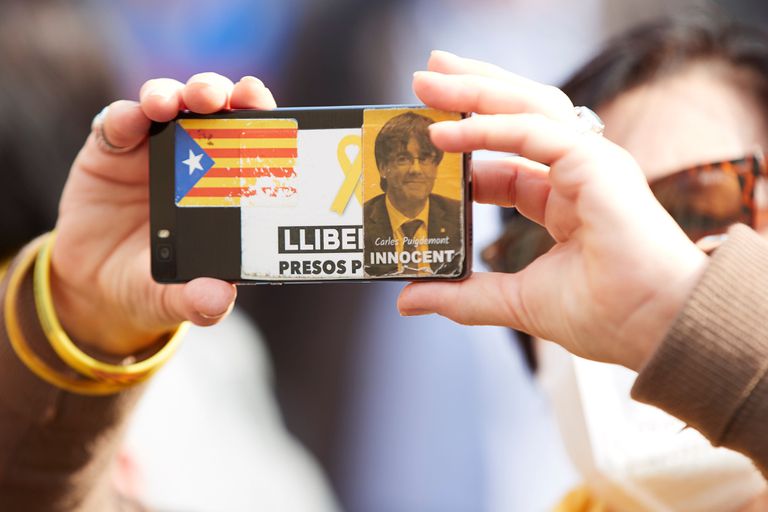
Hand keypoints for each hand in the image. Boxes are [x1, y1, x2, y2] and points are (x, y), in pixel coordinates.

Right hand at [50, 73, 275, 355]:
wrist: (95, 288)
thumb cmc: (153, 285)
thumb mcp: (175, 299)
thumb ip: (199, 301)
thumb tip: (218, 299)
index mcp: (225, 185)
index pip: (251, 139)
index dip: (261, 117)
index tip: (266, 109)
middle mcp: (195, 158)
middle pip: (214, 109)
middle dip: (219, 93)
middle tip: (219, 96)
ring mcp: (152, 149)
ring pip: (168, 103)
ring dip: (172, 94)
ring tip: (169, 103)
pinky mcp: (110, 149)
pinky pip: (116, 122)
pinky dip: (123, 115)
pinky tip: (129, 119)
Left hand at [397, 51, 707, 370]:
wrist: (656, 330)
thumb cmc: (608, 316)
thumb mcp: (515, 303)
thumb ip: (463, 296)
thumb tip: (409, 299)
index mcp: (563, 201)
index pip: (504, 163)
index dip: (463, 151)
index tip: (420, 148)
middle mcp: (576, 173)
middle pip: (515, 118)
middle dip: (468, 94)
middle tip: (422, 82)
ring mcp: (588, 164)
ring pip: (525, 110)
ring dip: (474, 92)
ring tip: (427, 82)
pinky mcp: (595, 164)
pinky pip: (533, 133)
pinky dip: (487, 128)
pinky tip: (446, 132)